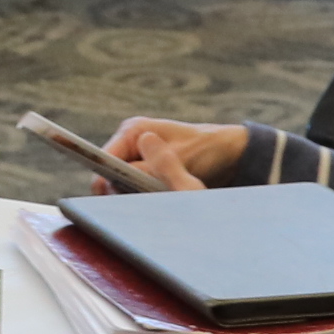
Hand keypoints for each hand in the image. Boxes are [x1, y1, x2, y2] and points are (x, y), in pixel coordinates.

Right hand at [103, 117, 247, 190]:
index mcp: (133, 131)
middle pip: (108, 173)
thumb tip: (112, 183)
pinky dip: (141, 196)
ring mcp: (137, 155)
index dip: (106, 180)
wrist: (230, 154)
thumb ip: (146, 169)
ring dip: (132, 194)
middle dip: (120, 190)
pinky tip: (156, 200)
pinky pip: (132, 187)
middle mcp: (130, 142)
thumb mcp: (175, 160)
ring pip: (119, 183)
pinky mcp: (145, 169)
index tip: (117, 200)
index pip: (103, 159)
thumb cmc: (205, 151)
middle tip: (142, 203)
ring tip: (154, 201)